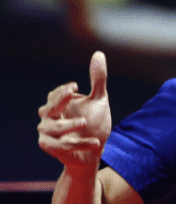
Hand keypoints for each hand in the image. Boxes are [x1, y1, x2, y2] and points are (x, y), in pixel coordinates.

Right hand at [37, 52, 111, 171]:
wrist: (95, 150)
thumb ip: (98, 79)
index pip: (55, 94)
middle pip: (48, 108)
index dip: (63, 91)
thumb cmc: (95, 122)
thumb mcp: (100, 99)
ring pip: (55, 128)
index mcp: (58, 104)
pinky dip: (80, 144)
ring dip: (69, 125)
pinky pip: (63, 145)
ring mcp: (48, 133)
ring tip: (84, 122)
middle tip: (72, 93)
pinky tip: (96, 143)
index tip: (75, 86)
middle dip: (59, 101)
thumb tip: (98, 53)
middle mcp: (49, 117)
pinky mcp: (52, 147)